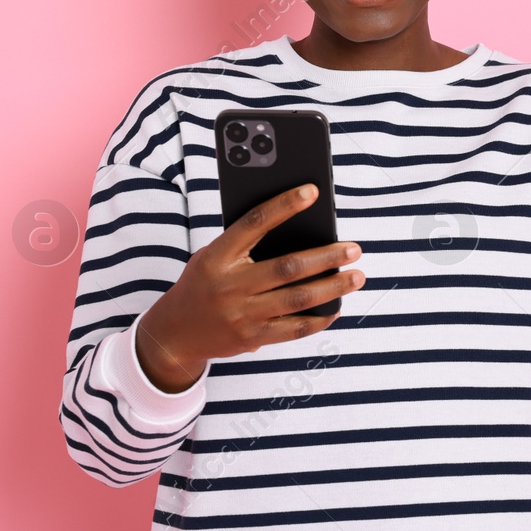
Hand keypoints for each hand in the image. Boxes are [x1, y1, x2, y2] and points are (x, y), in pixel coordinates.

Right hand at [134, 184, 364, 393]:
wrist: (174, 334)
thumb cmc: (202, 284)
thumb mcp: (211, 257)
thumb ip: (245, 245)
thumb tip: (300, 230)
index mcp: (217, 257)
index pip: (254, 223)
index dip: (284, 205)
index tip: (312, 192)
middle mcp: (230, 286)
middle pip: (287, 267)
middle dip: (326, 257)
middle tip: (354, 248)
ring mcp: (242, 315)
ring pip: (297, 299)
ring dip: (333, 287)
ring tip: (356, 276)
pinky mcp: (252, 338)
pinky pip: (294, 329)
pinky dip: (320, 318)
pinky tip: (336, 307)